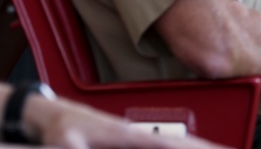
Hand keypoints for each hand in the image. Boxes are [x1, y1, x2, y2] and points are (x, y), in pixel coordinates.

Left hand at [23, 94, 225, 148]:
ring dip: (198, 146)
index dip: (199, 147)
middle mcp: (139, 134)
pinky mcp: (131, 144)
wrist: (51, 117)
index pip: (173, 143)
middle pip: (184, 142)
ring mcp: (138, 138)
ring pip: (178, 143)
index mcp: (128, 134)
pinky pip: (165, 147)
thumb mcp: (63, 139)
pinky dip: (183, 148)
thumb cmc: (59, 125)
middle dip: (207, 146)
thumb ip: (75, 148)